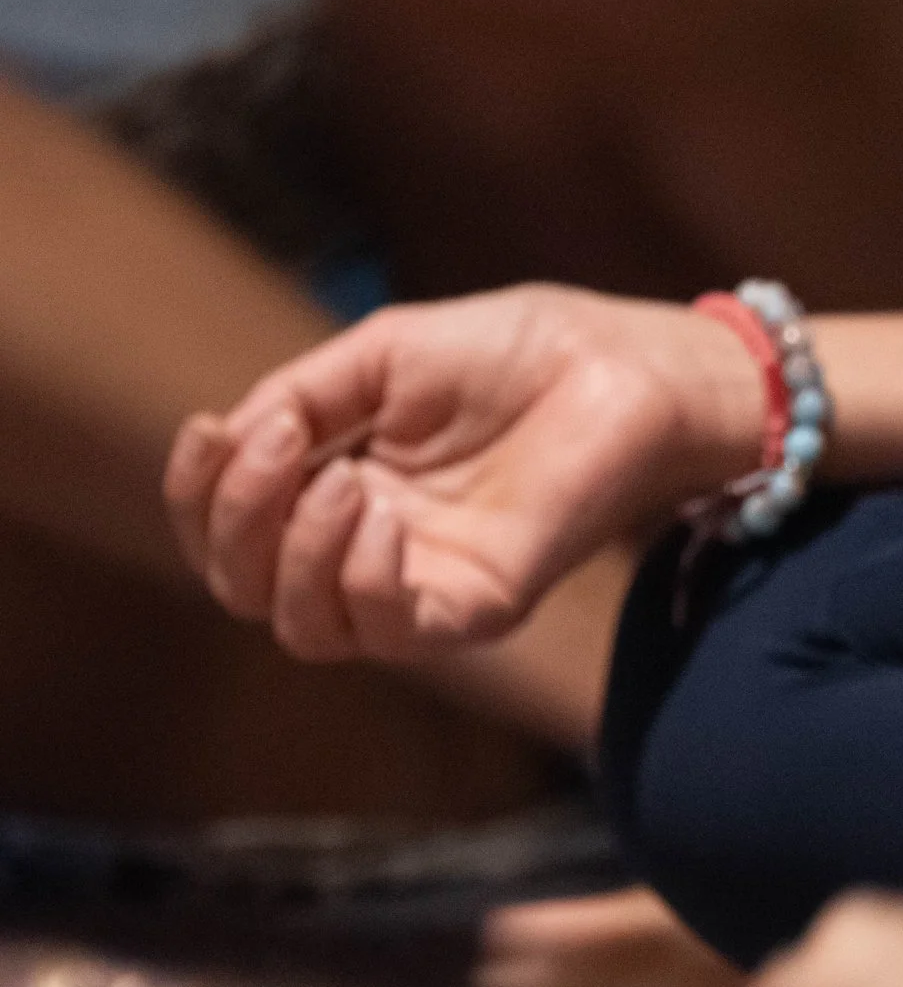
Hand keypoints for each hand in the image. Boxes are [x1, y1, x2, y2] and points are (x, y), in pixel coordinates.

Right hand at [163, 284, 759, 659]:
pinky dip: (360, 578)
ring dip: (292, 553)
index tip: (212, 426)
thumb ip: (300, 400)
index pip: (232, 532)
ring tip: (344, 480)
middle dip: (233, 520)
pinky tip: (381, 511)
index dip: (198, 491)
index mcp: (340, 489)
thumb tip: (234, 443)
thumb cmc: (517, 354)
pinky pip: (390, 633)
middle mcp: (374, 548)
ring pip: (304, 628)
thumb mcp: (380, 357)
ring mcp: (426, 583)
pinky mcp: (480, 604)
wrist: (620, 364)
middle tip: (281, 446)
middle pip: (248, 588)